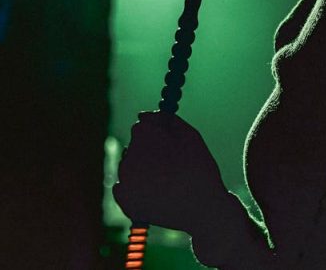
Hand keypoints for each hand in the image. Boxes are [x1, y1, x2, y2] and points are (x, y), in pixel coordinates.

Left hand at [112, 111, 228, 234]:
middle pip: (134, 144)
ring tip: (166, 180)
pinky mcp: (124, 201)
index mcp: (145, 138)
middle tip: (171, 165)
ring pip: (128, 164)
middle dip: (149, 150)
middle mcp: (130, 157)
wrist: (203, 210)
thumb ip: (166, 120)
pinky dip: (136, 186)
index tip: (171, 145)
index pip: (142, 126)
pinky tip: (154, 192)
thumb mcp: (190, 136)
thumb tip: (142, 115)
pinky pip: (123, 185)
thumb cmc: (199, 169)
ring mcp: (125, 180)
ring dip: (142, 167)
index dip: (158, 134)